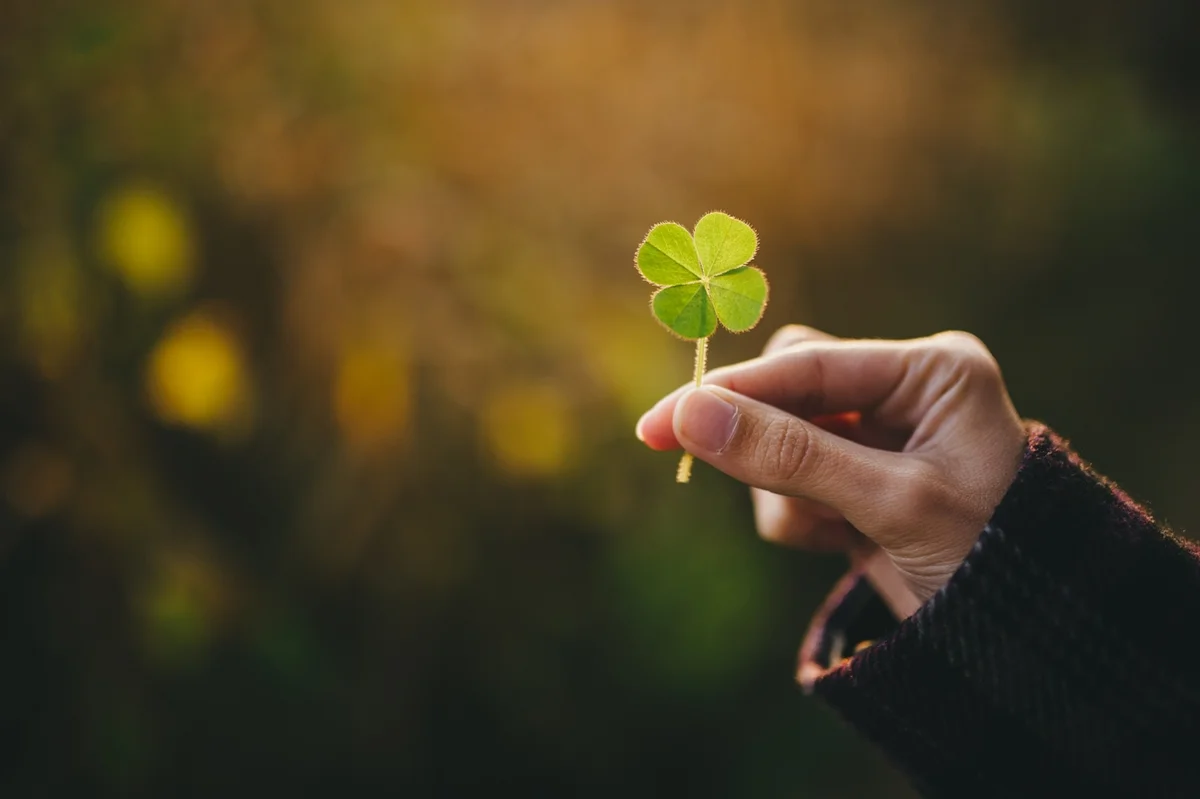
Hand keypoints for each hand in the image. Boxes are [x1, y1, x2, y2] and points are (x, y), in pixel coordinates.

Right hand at [636, 326, 1026, 606]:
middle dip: (760, 440)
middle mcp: (903, 392)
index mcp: (930, 371)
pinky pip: (792, 479)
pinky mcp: (859, 480)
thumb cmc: (988, 559)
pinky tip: (837, 542)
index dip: (730, 393)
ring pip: (780, 438)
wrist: (1025, 643)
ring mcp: (879, 437)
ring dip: (783, 490)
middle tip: (706, 465)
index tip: (660, 423)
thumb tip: (689, 416)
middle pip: (786, 390)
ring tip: (826, 531)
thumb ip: (790, 454)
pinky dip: (795, 514)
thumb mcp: (889, 502)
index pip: (808, 364)